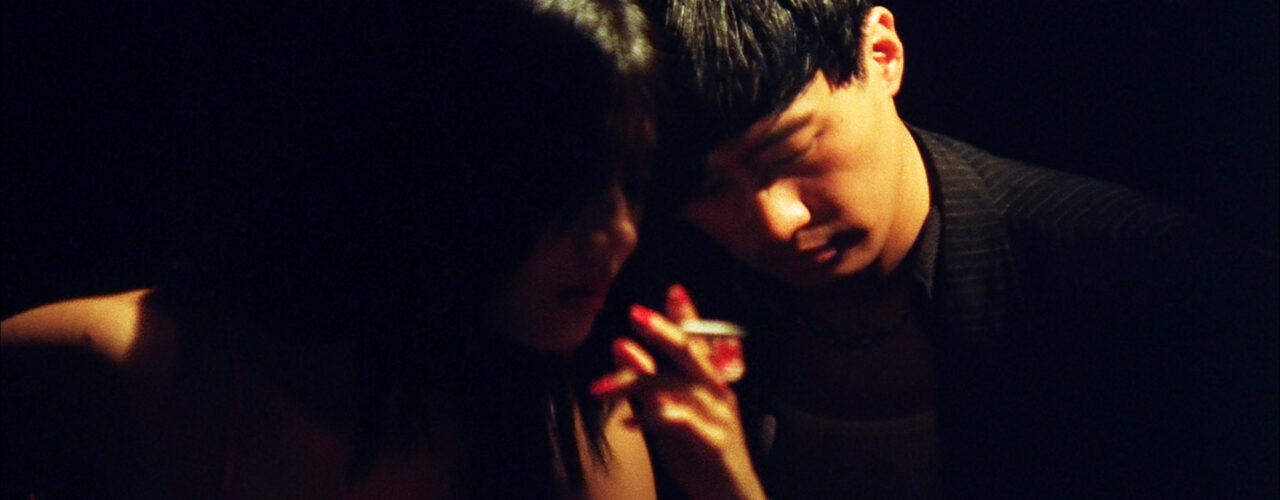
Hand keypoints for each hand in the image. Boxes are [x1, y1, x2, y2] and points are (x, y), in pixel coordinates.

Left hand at [590, 284, 765, 499]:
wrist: (732, 497)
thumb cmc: (701, 454)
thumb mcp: (671, 414)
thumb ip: (650, 382)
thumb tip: (622, 346)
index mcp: (712, 383)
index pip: (699, 342)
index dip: (688, 315)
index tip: (672, 290)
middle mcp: (718, 394)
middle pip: (691, 355)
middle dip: (664, 332)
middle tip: (635, 313)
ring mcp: (719, 418)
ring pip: (678, 387)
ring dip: (638, 381)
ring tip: (601, 387)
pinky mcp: (715, 444)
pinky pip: (682, 424)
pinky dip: (653, 419)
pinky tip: (628, 421)